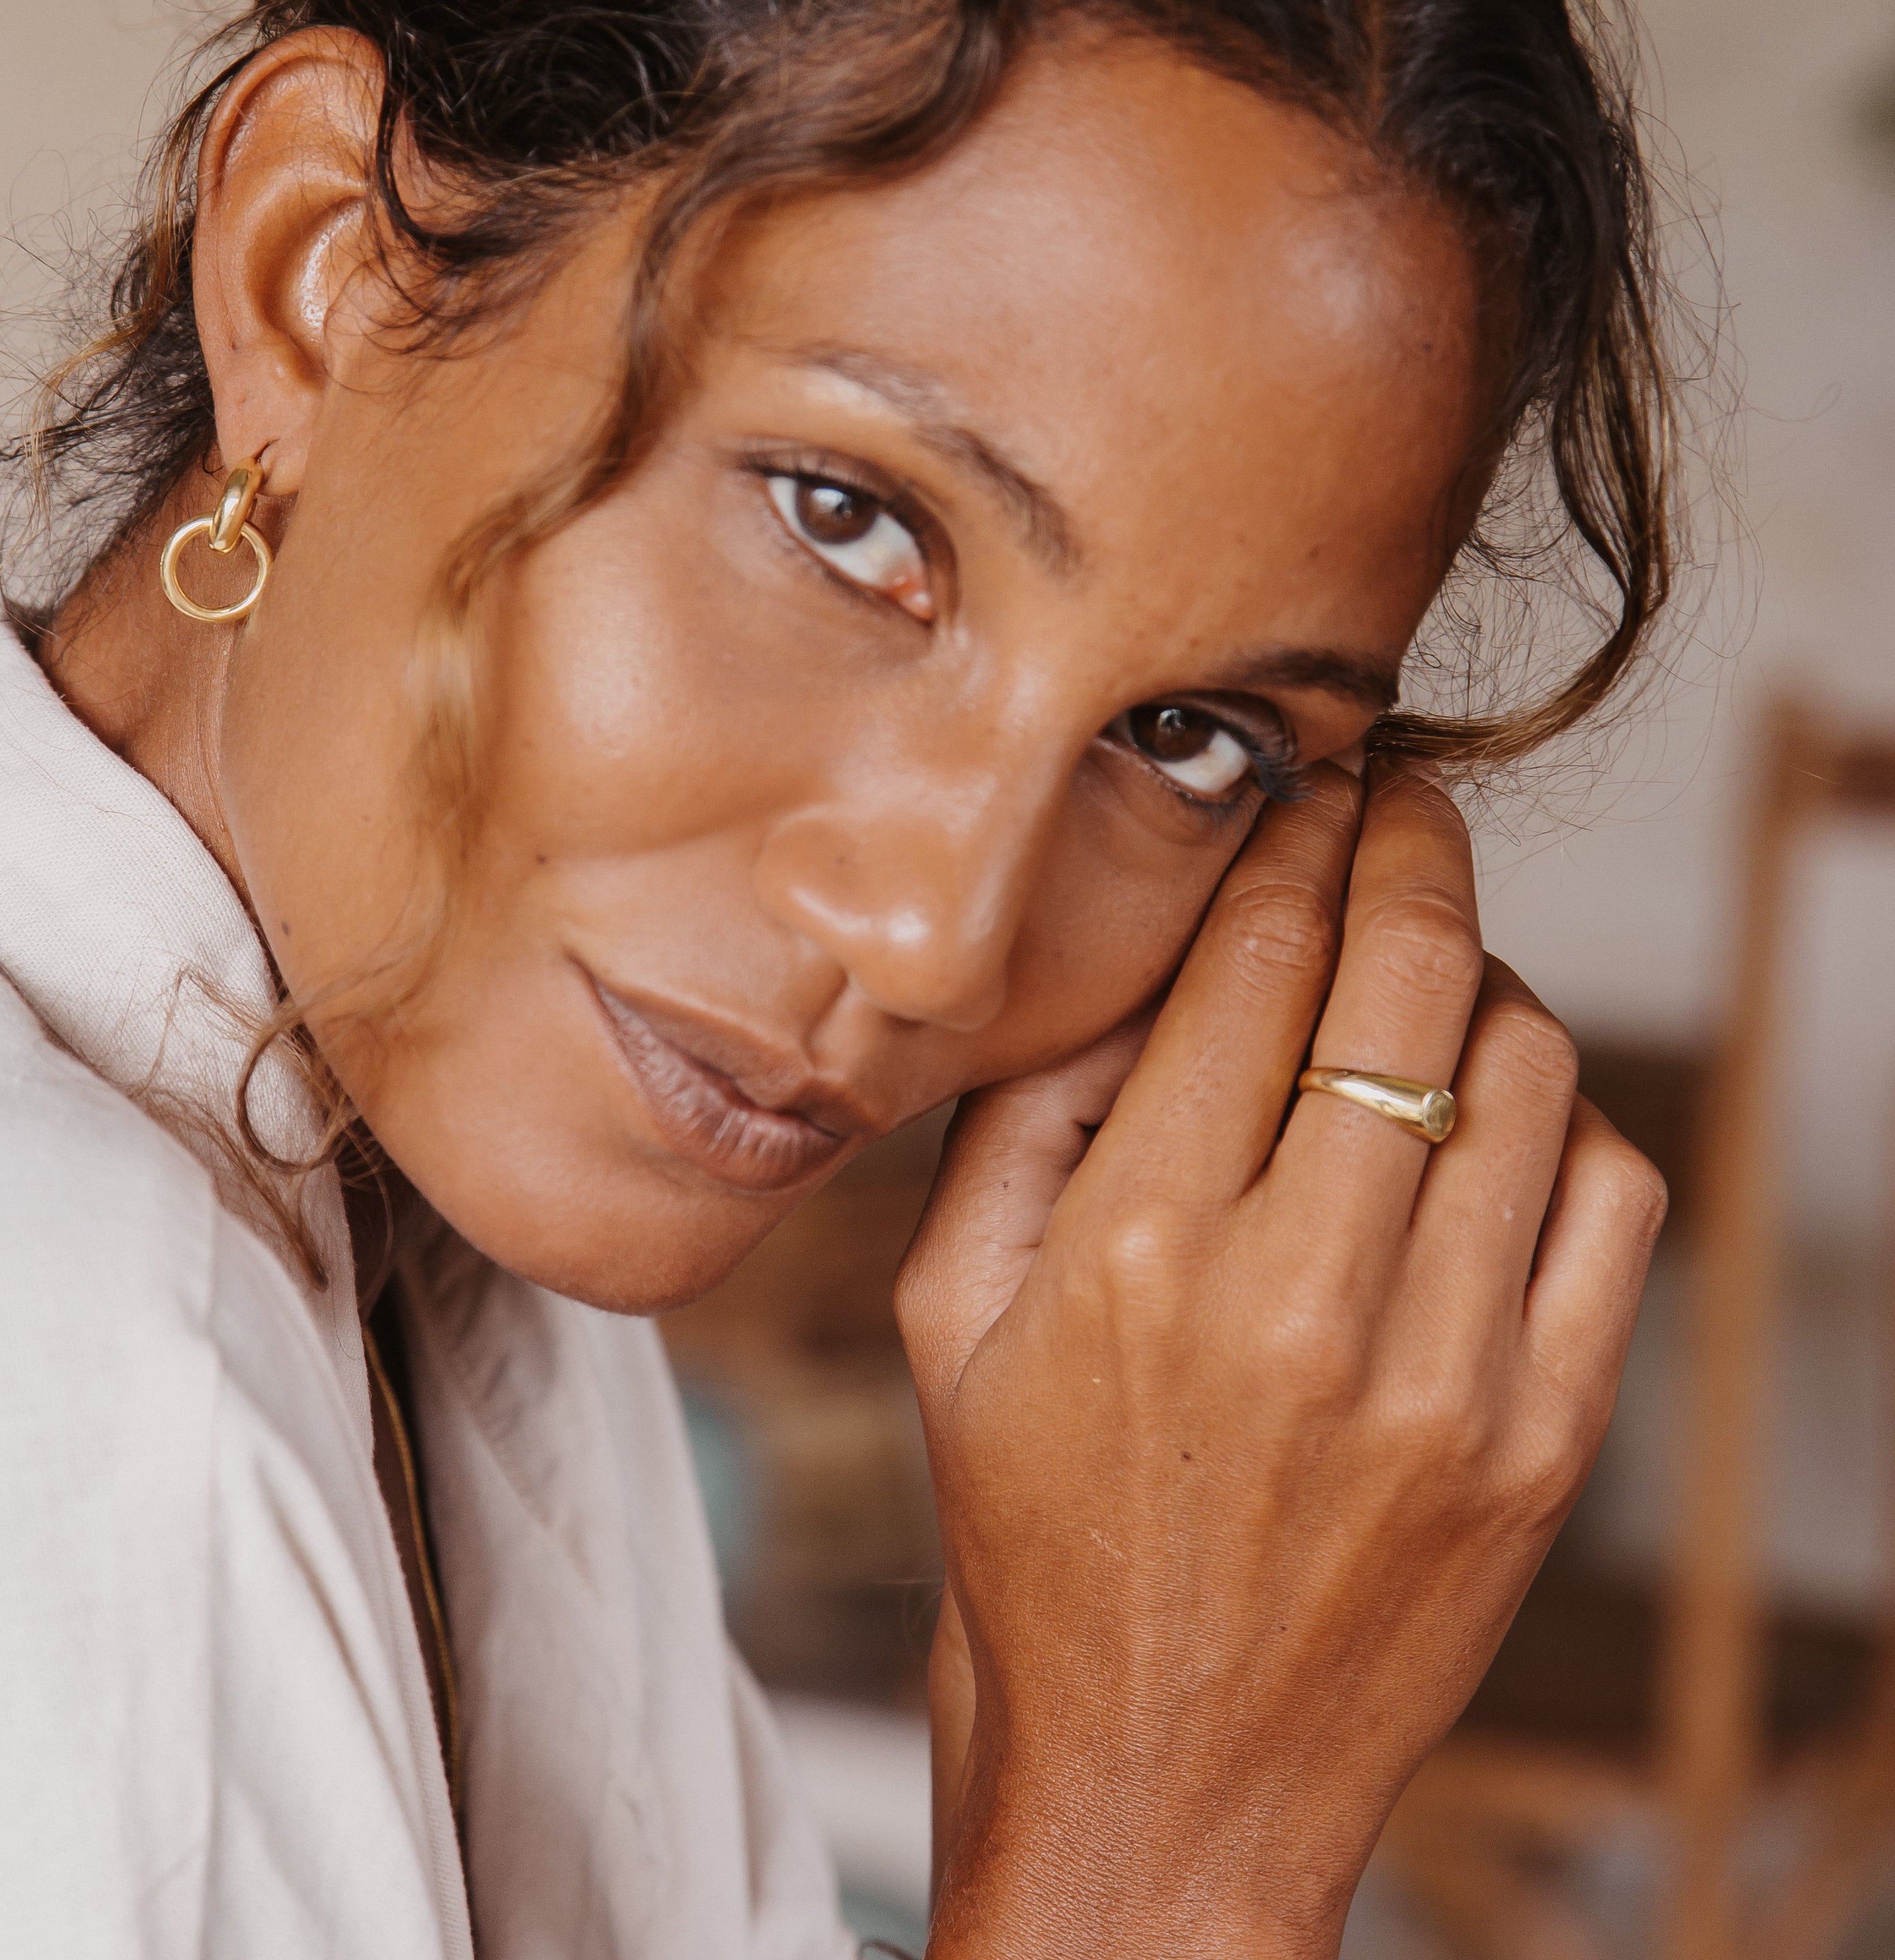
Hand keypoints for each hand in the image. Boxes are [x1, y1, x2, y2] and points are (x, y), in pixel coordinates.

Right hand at [896, 761, 1664, 1957]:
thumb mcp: (946, 1315)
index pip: (1251, 958)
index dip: (1289, 831)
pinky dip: (1566, 1123)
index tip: (1303, 777)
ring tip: (1433, 970)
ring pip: (1529, 1068)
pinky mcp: (1538, 1445)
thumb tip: (1137, 964)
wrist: (1159, 1782)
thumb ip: (1023, 1121)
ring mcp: (1442, 1376)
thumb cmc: (1029, 1538)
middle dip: (1406, 843)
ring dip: (1485, 980)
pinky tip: (1492, 1123)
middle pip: (1406, 973)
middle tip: (1395, 797)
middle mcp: (1301, 1297)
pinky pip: (1613, 1205)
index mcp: (1135, 1250)